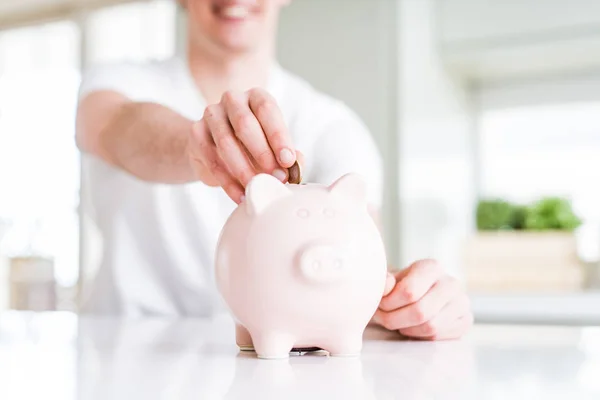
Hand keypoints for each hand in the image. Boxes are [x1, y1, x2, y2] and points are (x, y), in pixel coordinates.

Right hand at [187, 88, 298, 202]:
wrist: (214, 148)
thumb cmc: (252, 146)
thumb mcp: (273, 146)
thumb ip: (287, 154)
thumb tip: (296, 165)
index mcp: (256, 97)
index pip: (267, 109)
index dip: (278, 136)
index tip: (288, 160)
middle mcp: (232, 99)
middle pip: (245, 124)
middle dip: (263, 154)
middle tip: (276, 178)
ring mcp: (211, 114)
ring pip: (226, 143)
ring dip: (244, 170)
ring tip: (257, 188)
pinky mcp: (196, 133)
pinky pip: (212, 160)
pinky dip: (228, 182)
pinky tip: (241, 196)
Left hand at [372, 259, 472, 339]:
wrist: (420, 295)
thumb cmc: (401, 286)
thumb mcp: (390, 280)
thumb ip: (385, 282)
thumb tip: (387, 283)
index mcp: (432, 267)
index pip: (409, 292)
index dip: (388, 304)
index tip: (380, 305)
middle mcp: (452, 283)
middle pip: (420, 312)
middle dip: (395, 320)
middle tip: (384, 318)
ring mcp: (462, 303)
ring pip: (430, 326)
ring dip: (406, 329)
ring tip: (397, 322)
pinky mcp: (465, 321)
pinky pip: (438, 336)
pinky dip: (419, 335)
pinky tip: (412, 326)